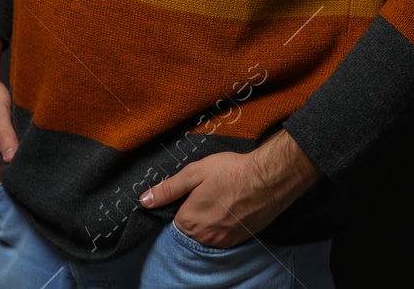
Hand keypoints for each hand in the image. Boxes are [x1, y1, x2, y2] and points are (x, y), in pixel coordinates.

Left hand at [138, 128, 323, 248]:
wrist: (269, 179)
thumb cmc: (231, 172)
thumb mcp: (195, 173)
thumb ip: (168, 189)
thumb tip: (144, 200)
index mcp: (189, 220)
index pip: (173, 219)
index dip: (181, 203)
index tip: (193, 192)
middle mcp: (204, 237)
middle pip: (189, 228)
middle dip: (194, 212)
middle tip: (209, 193)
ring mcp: (222, 241)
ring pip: (205, 234)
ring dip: (209, 221)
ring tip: (221, 199)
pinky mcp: (238, 241)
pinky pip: (221, 237)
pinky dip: (223, 226)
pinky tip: (231, 208)